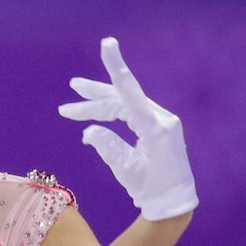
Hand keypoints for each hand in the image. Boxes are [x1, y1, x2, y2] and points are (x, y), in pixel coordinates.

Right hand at [59, 37, 197, 219]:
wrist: (174, 202)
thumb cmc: (152, 189)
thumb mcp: (127, 171)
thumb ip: (108, 148)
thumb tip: (89, 131)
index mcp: (155, 128)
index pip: (131, 92)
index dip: (116, 67)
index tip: (107, 43)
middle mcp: (160, 119)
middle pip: (121, 99)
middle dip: (94, 97)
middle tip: (71, 90)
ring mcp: (160, 121)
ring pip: (124, 105)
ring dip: (98, 106)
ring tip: (72, 105)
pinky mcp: (156, 127)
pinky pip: (130, 114)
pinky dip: (110, 117)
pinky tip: (92, 123)